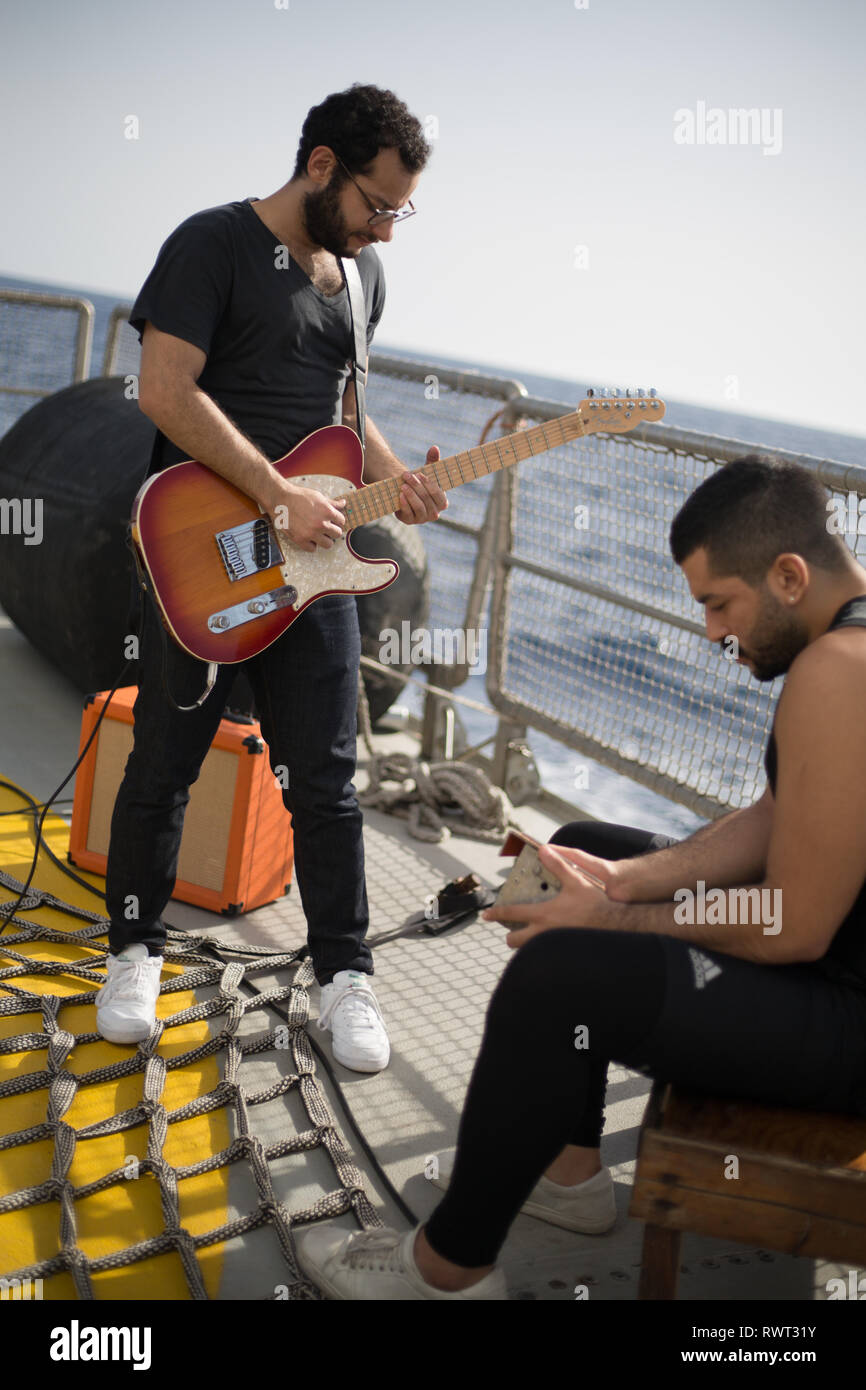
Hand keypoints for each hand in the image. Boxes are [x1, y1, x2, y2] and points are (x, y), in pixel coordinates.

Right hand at [267, 479, 346, 552]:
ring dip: (325, 539)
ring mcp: (311, 533)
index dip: (337, 520)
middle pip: (337, 534)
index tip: (333, 520)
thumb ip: (332, 503)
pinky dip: (311, 544)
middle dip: (333, 530)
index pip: (342, 521)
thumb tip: (343, 503)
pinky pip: (313, 549)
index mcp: (327, 512)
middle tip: (326, 527)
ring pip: (328, 544)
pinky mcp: (300, 540)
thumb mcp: (318, 496)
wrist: (280, 499)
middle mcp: (321, 524)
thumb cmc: (297, 496)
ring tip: (319, 534)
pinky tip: (309, 537)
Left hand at [394, 447, 447, 524]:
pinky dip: (405, 504)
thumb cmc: (420, 483)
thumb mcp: (427, 472)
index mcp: (442, 502)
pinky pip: (409, 514)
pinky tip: (400, 495)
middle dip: (417, 487)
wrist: (404, 493)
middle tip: (407, 476)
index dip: (429, 485)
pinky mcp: (410, 521)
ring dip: (411, 495)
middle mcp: (434, 513)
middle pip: (427, 500)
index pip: (439, 496)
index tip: (420, 474)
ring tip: (403, 485)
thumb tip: (434, 447)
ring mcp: (422, 519)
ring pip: (419, 508)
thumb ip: (432, 461)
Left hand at [481, 843, 621, 948]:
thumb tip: (544, 850)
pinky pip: (544, 956)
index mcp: (543, 914)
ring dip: (525, 944)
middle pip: (514, 941)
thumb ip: (558, 865)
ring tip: (529, 936)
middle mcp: (544, 933)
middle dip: (510, 935)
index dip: (496, 914)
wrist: (614, 926)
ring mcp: (552, 946)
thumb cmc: (595, 904)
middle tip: (511, 930)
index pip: (512, 914)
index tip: (486, 915)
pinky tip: (549, 945)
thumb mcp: (576, 881)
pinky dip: (541, 952)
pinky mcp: (562, 954)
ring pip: (528, 950)